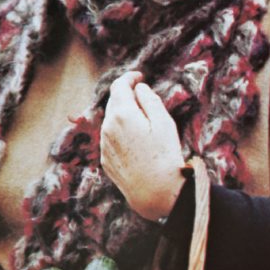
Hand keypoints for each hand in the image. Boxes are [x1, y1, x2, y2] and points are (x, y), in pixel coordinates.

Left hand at [100, 71, 185, 219]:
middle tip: (142, 95)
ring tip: (141, 119)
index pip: (120, 86)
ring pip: (111, 121)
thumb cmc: (165, 156)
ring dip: (123, 114)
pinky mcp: (105, 160)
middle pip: (113, 102)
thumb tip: (139, 89)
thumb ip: (150, 100)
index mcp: (122, 114)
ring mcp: (104, 145)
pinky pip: (111, 139)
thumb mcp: (164, 122)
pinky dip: (120, 132)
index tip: (139, 76)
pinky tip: (135, 140)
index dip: (129, 78)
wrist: (155, 193)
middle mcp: (108, 128)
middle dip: (126, 95)